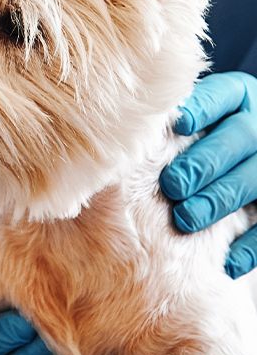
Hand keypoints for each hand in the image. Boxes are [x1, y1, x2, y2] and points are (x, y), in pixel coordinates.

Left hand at [160, 72, 256, 278]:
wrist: (228, 160)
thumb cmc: (184, 142)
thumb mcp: (181, 121)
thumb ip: (159, 124)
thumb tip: (112, 131)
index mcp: (236, 97)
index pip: (223, 95)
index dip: (203, 108)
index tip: (177, 124)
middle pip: (241, 138)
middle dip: (205, 163)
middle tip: (171, 186)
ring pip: (255, 178)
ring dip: (220, 199)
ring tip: (185, 218)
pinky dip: (251, 244)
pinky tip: (227, 260)